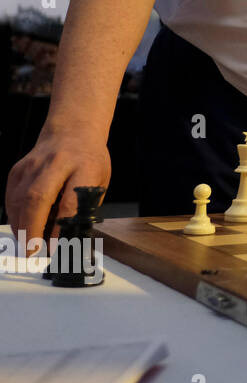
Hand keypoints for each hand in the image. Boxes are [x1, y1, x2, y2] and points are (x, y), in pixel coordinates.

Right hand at [4, 130, 111, 247]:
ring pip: (20, 199)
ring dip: (22, 226)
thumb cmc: (89, 161)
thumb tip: (71, 238)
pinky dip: (15, 216)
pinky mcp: (18, 169)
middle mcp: (56, 164)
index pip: (70, 201)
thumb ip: (85, 207)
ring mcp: (33, 165)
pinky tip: (22, 227)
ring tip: (29, 245)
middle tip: (33, 251)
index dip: (61, 226)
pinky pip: (11, 197)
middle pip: (37, 198)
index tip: (58, 246)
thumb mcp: (100, 182)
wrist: (72, 131)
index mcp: (84, 167)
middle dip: (32, 228)